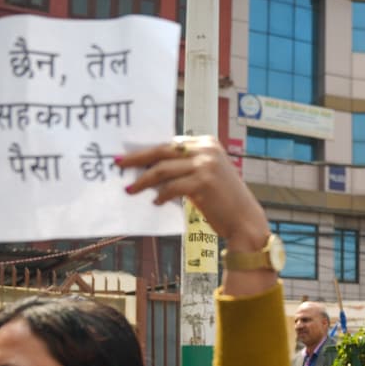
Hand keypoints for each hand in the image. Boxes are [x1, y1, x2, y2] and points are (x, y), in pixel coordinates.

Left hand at [119, 136, 268, 254]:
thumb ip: (185, 167)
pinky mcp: (204, 182)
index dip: (148, 151)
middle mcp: (207, 150)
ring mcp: (206, 165)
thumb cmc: (224, 202)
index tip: (130, 157)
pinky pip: (172, 187)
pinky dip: (161, 195)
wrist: (245, 221)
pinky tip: (155, 202)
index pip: (170, 144)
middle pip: (162, 151)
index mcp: (207, 143)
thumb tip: (152, 168)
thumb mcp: (207, 176)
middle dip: (137, 158)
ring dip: (143, 181)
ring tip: (131, 188)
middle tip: (119, 164)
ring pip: (163, 170)